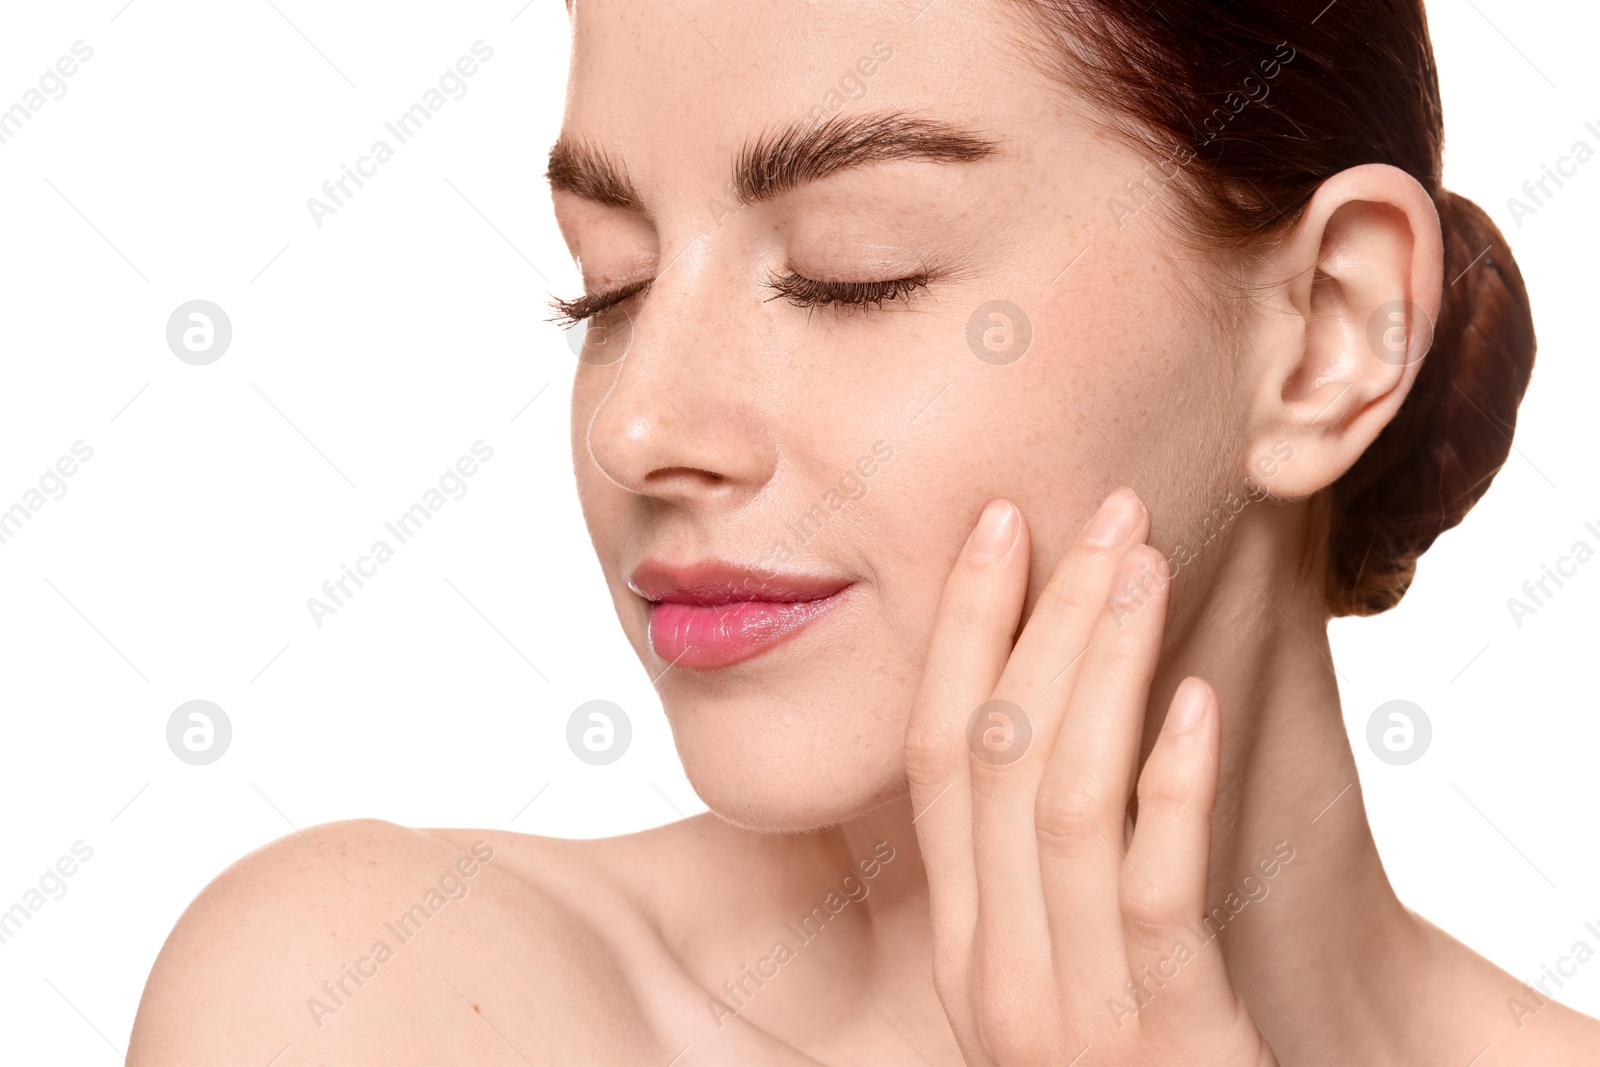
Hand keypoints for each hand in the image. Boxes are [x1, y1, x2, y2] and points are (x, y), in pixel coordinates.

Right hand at [904, 488, 1276, 1065]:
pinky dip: (1170, 785)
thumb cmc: (1136, 1062)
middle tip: (1095, 513)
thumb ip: (1035, 869)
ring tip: (1144, 569)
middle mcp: (993, 969)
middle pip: (994, 756)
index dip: (964, 634)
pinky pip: (1152, 888)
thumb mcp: (1059, 969)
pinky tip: (1195, 702)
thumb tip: (1043, 712)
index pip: (936, 756)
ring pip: (1062, 800)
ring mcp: (1068, 1008)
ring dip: (1100, 668)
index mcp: (961, 941)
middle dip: (1040, 618)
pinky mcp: (1164, 1034)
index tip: (997, 528)